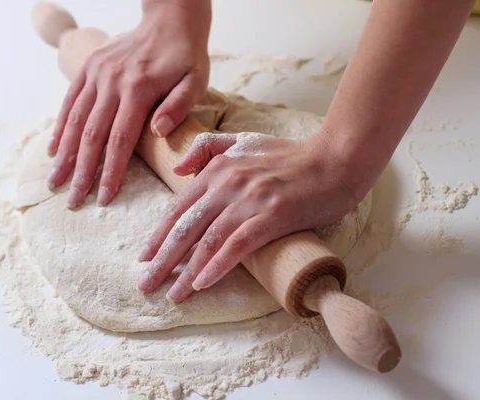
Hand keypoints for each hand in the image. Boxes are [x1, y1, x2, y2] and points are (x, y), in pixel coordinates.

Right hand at [47, 3, 209, 207]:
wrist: (168, 20)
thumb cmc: (185, 56)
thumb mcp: (195, 80)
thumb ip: (178, 106)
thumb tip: (158, 133)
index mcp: (139, 89)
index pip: (120, 140)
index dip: (110, 172)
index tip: (103, 198)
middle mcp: (112, 82)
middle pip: (92, 135)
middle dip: (82, 171)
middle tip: (73, 200)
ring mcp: (97, 73)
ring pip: (76, 120)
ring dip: (65, 154)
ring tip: (55, 181)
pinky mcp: (89, 67)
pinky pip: (70, 100)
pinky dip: (61, 126)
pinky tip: (54, 149)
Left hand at [137, 131, 372, 303]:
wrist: (335, 159)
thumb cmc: (292, 155)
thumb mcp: (246, 140)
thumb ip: (209, 148)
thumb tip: (178, 170)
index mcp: (218, 167)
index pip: (179, 206)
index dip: (159, 234)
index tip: (144, 257)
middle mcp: (229, 182)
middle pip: (186, 226)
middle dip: (162, 259)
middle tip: (146, 284)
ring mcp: (250, 198)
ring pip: (208, 239)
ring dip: (186, 271)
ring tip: (172, 294)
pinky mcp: (272, 215)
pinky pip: (237, 245)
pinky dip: (217, 266)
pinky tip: (202, 284)